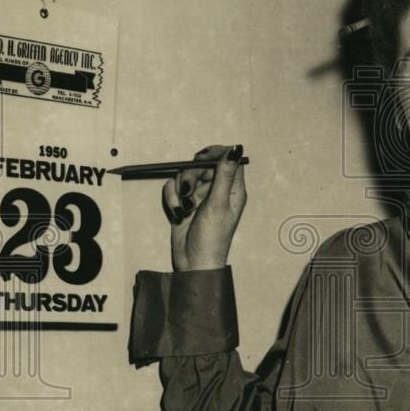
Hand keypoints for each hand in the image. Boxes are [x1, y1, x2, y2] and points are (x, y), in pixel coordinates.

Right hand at [163, 144, 246, 270]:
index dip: (214, 154)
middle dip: (191, 176)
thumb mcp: (218, 204)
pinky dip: (172, 199)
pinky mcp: (184, 203)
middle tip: (188, 193)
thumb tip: (237, 148)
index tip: (200, 158)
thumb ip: (224, 174)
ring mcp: (200, 196)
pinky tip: (178, 213)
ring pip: (185, 175)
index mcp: (233, 189)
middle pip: (202, 165)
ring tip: (184, 208)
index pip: (228, 159)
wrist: (193, 262)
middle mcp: (217, 190)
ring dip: (180, 190)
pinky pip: (173, 188)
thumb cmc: (212, 238)